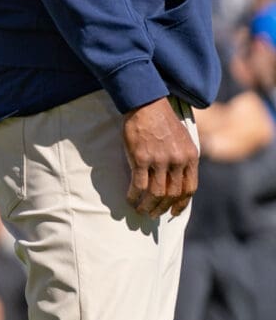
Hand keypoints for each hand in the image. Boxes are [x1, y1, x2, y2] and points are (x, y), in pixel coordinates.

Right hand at [123, 96, 196, 217]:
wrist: (147, 105)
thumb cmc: (162, 122)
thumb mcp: (183, 140)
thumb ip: (184, 159)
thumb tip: (178, 180)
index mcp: (191, 157)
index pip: (189, 188)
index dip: (181, 204)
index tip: (173, 213)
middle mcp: (178, 160)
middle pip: (172, 194)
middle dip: (162, 208)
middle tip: (152, 215)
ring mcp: (160, 160)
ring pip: (155, 193)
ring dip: (147, 205)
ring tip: (140, 210)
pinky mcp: (141, 158)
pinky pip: (138, 184)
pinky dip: (133, 195)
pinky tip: (129, 199)